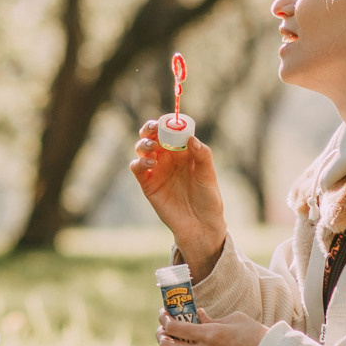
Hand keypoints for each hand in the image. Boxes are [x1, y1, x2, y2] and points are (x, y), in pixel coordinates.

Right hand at [130, 123, 227, 275]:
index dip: (168, 123)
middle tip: (153, 128)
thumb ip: (201, 155)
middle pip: (153, 136)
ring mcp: (156, 170)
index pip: (172, 131)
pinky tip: (150, 162)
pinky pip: (137, 167)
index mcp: (183, 152)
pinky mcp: (147, 184)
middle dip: (150, 129)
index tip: (169, 121)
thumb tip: (191, 138)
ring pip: (142, 148)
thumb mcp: (208, 174)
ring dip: (144, 143)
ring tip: (152, 147)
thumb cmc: (208, 198)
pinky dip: (139, 161)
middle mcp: (168, 158)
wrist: (200, 225)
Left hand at [158, 308, 267, 345]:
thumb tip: (196, 315)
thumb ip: (212, 319)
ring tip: (169, 345)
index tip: (164, 315)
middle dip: (161, 336)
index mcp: (212, 335)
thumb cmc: (256, 338)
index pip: (175, 328)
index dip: (165, 320)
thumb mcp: (235, 320)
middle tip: (164, 330)